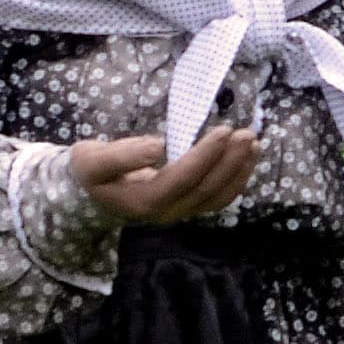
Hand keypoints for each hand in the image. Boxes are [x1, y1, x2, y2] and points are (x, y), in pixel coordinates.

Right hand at [70, 124, 261, 228]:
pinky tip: (247, 159)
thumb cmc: (91, 173)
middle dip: (230, 161)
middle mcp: (166, 212)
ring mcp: (179, 213)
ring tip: (254, 143)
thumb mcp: (93, 160)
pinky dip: (236, 179)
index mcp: (144, 201)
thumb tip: (157, 145)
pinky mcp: (187, 208)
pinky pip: (217, 199)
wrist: (89, 196)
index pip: (183, 178)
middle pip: (206, 189)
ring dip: (239, 170)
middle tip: (247, 133)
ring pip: (217, 197)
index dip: (206, 155)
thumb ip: (123, 155)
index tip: (224, 130)